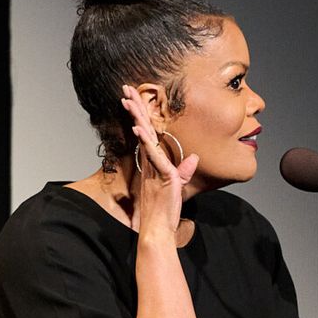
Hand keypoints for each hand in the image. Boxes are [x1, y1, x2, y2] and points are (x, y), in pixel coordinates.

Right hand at [120, 84, 199, 238]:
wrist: (158, 229)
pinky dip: (145, 140)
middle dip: (134, 107)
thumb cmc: (166, 210)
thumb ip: (184, 171)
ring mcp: (153, 167)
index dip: (141, 115)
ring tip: (128, 98)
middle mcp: (150, 162)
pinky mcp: (161, 175)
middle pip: (141, 128)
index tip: (134, 99)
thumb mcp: (178, 186)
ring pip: (144, 136)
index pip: (147, 133)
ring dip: (136, 116)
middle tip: (125, 88)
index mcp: (153, 163)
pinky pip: (152, 154)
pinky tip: (139, 126)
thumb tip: (193, 158)